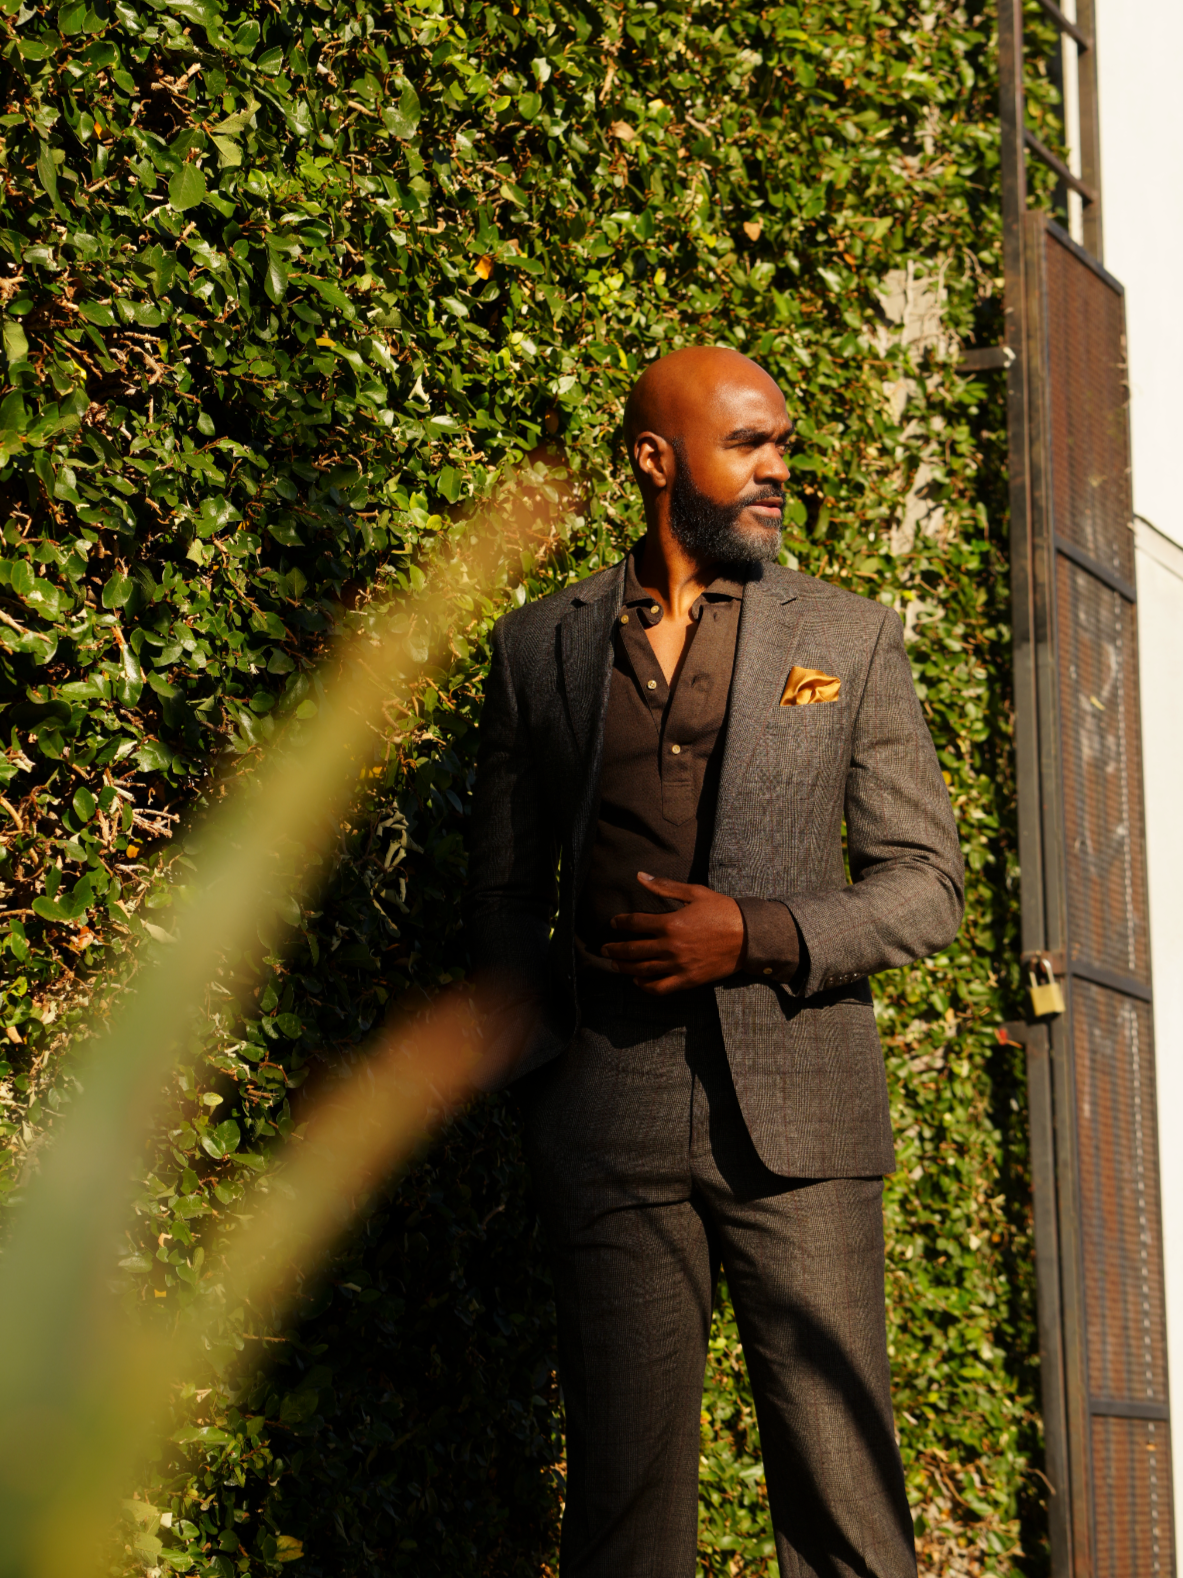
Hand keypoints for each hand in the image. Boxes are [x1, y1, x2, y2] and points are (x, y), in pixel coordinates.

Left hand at [601, 873, 744, 993]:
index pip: (635, 924)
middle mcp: (670, 946)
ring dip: (625, 968)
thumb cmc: (722, 911)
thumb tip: (640, 876)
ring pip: (642, 970)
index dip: (621, 923)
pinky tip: (638, 981)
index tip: (614, 923)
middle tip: (604, 949)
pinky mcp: (688, 980)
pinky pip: (660, 988)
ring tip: (615, 965)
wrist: (748, 936)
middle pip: (633, 950)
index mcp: (670, 923)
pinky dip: (645, 986)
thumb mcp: (694, 893)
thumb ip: (665, 887)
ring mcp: (678, 966)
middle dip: (615, 950)